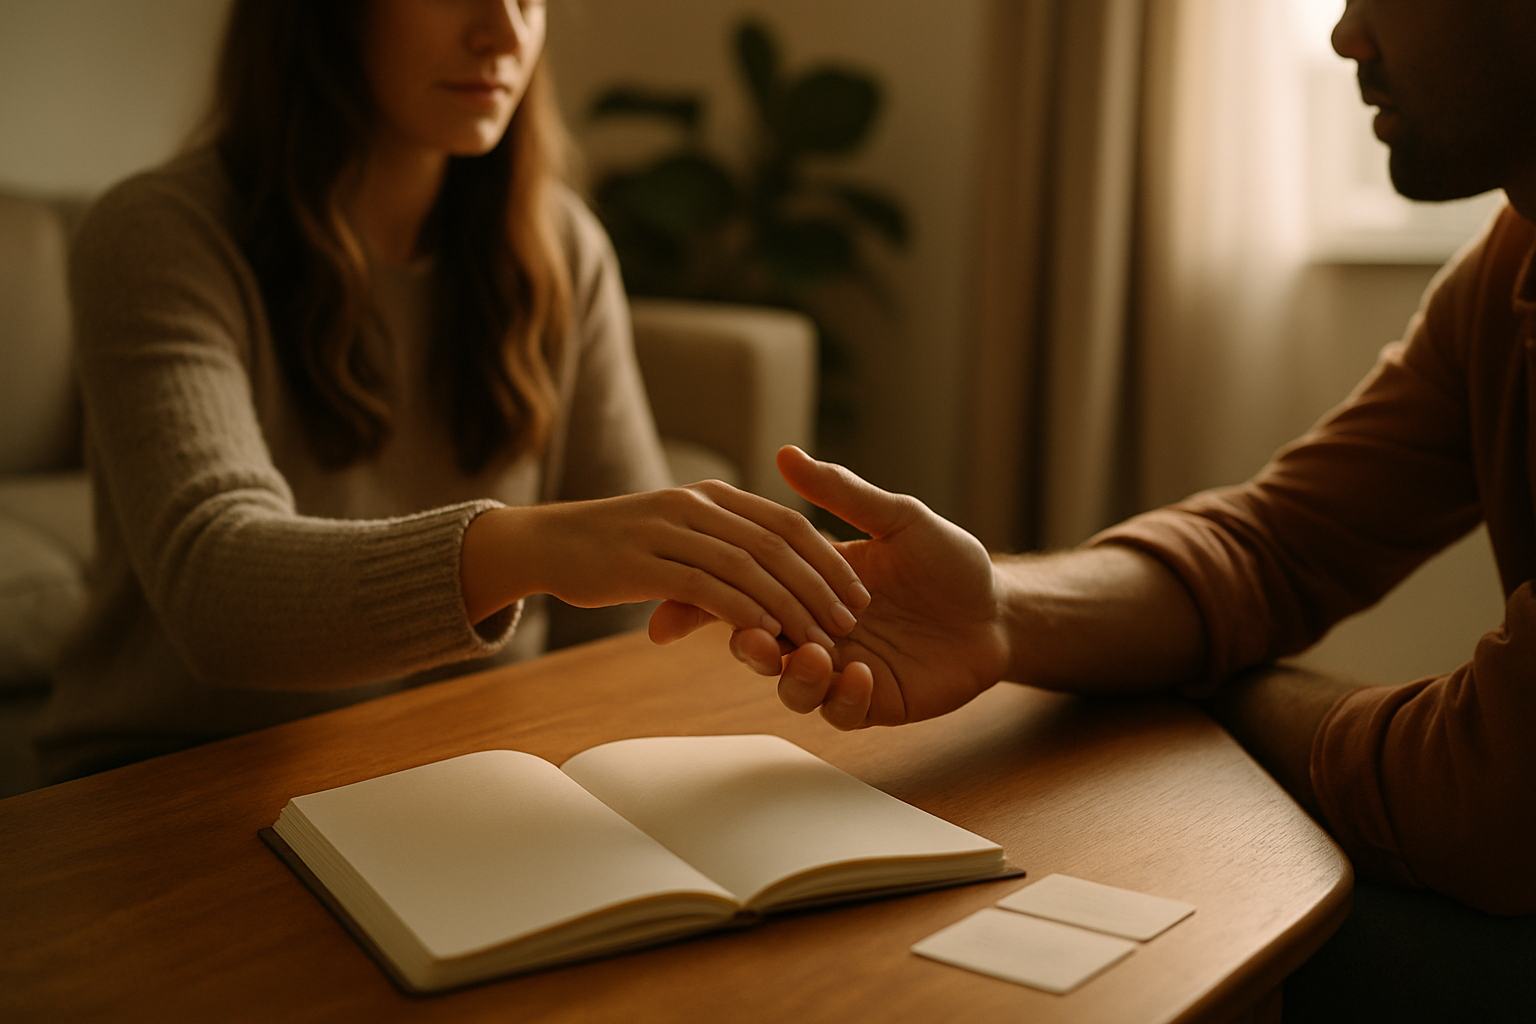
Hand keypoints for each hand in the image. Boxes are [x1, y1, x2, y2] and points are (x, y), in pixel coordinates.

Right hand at [461, 479, 869, 651]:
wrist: (542, 541)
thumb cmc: (613, 543)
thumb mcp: (674, 528)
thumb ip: (720, 541)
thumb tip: (771, 571)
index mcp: (712, 497)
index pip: (787, 522)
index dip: (828, 558)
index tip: (858, 594)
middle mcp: (695, 507)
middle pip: (777, 544)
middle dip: (821, 585)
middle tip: (852, 623)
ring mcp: (668, 532)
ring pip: (748, 566)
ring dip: (791, 604)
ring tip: (821, 638)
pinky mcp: (642, 564)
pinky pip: (705, 586)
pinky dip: (742, 610)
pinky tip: (768, 636)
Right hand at [720, 446, 1010, 728]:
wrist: (998, 609)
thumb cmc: (948, 561)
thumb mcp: (897, 520)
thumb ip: (842, 494)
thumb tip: (786, 453)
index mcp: (814, 586)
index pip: (753, 593)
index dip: (721, 600)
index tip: (704, 600)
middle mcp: (820, 630)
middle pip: (760, 648)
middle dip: (751, 647)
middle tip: (759, 637)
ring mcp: (845, 670)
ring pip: (794, 689)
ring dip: (796, 677)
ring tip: (818, 656)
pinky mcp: (875, 702)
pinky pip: (842, 713)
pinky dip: (844, 699)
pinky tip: (864, 675)